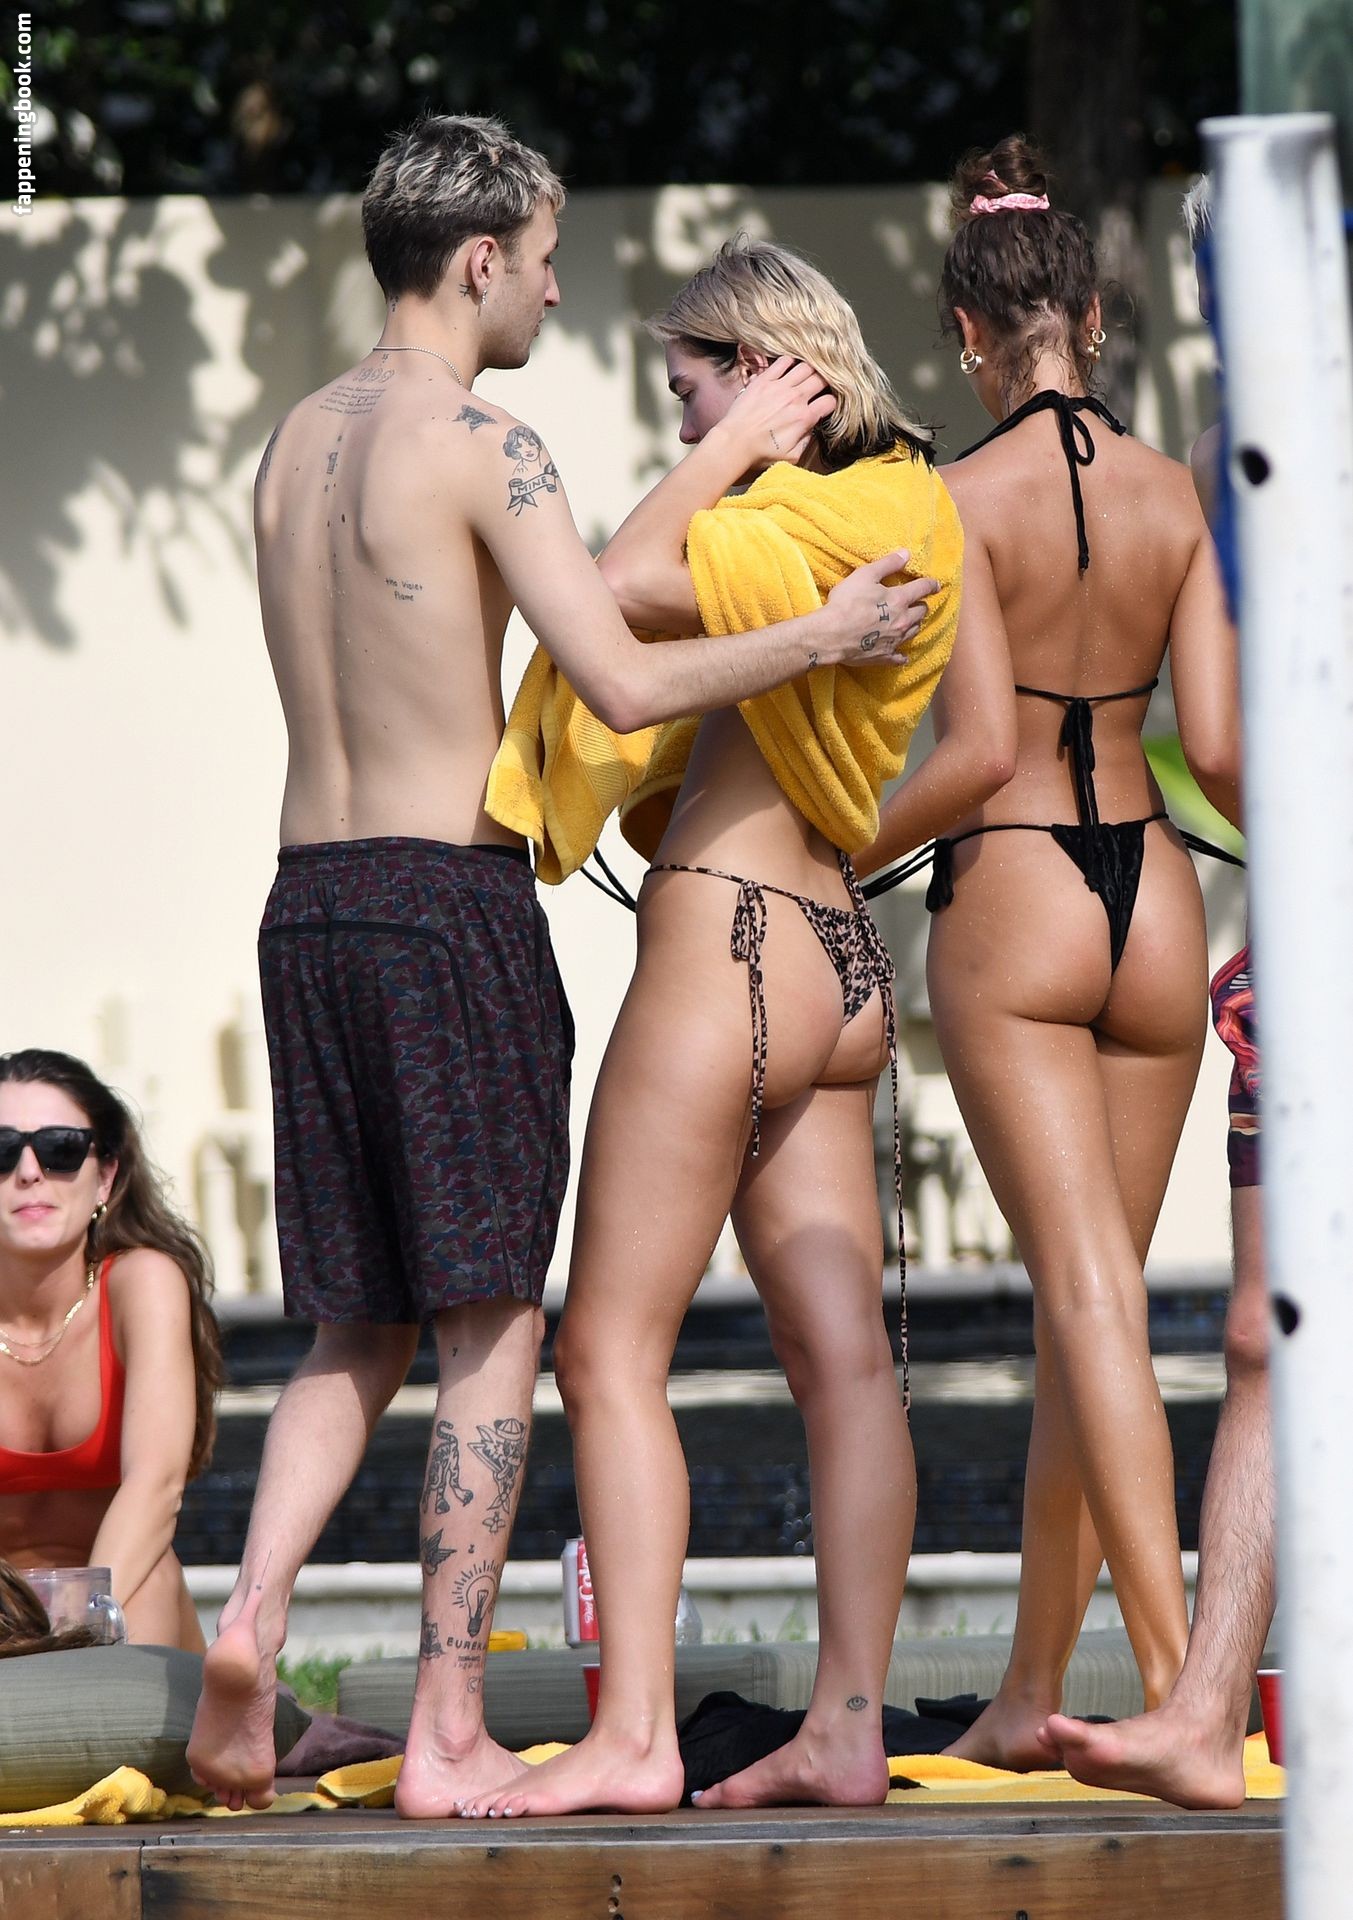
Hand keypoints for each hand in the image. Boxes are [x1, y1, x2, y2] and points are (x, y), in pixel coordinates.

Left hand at [716, 355, 835, 469]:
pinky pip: (783, 361)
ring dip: (811, 369)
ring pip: (805, 366)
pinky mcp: (764, 380)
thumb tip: (812, 429)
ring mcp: (779, 386)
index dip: (832, 403)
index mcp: (804, 417)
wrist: (733, 443)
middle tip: (821, 386)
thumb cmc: (760, 454)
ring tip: (809, 375)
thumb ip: (806, 441)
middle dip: (826, 382)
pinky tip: (791, 367)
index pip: (830, 401)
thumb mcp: (791, 457)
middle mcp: (795, 398)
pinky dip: (790, 362)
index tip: (826, 406)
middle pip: (821, 379)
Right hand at [813, 551, 937, 667]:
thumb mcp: (865, 575)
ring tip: (910, 621)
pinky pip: (899, 658)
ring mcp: (895, 640)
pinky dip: (902, 655)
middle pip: (921, 612)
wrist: (831, 635)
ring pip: (914, 631)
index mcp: (899, 599)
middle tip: (917, 602)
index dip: (931, 584)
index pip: (922, 589)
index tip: (936, 585)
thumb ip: (887, 564)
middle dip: (921, 605)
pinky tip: (902, 655)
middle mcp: (902, 620)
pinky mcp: (885, 656)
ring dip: (914, 624)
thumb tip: (906, 553)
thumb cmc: (846, 602)